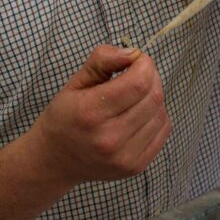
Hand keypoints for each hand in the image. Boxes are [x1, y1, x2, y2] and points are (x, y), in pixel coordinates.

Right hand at [26, 45, 171, 183]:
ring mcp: (124, 157)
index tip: (136, 60)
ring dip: (154, 97)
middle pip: (153, 97)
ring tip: (135, 96)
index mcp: (91, 113)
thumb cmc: (65, 116)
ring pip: (161, 113)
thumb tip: (133, 52)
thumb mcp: (75, 82)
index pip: (138, 83)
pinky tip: (139, 114)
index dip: (144, 64)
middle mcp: (109, 138)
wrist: (55, 160)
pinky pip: (163, 131)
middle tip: (137, 74)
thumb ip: (103, 60)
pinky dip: (157, 116)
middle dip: (151, 77)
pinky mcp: (136, 167)